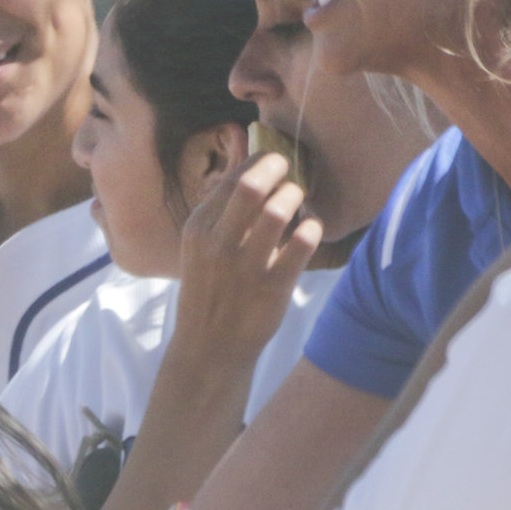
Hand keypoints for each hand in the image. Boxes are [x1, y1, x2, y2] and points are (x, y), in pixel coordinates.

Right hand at [171, 152, 322, 363]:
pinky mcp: (272, 287)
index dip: (260, 162)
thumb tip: (249, 164)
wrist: (209, 347)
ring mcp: (245, 266)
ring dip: (296, 196)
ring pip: (278, 210)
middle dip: (279, 168)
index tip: (276, 165)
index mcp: (198, 228)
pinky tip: (310, 230)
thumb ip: (221, 212)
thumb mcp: (200, 248)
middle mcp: (218, 244)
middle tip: (292, 172)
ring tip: (300, 201)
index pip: (233, 178)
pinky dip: (312, 228)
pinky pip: (303, 242)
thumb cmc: (210, 290)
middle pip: (252, 185)